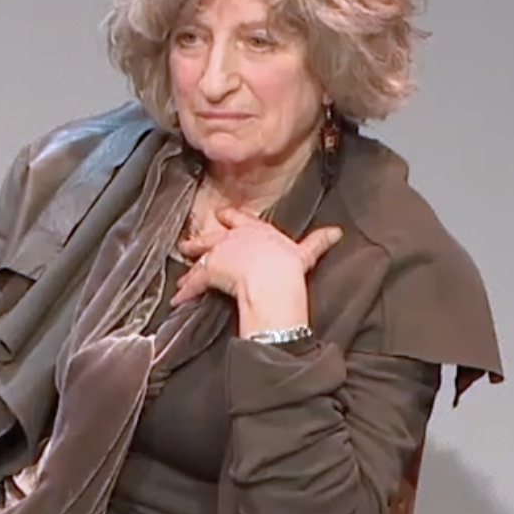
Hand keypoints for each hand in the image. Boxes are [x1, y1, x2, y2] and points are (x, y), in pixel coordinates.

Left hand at [173, 203, 340, 322]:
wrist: (269, 278)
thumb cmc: (286, 265)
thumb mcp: (304, 252)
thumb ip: (318, 241)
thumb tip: (336, 232)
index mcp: (255, 230)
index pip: (239, 219)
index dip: (229, 217)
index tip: (221, 215)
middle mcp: (233, 238)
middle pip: (212, 236)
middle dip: (200, 241)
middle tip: (187, 243)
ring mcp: (218, 254)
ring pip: (199, 258)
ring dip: (190, 265)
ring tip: (180, 273)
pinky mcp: (209, 272)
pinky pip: (194, 283)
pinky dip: (185, 292)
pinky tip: (177, 298)